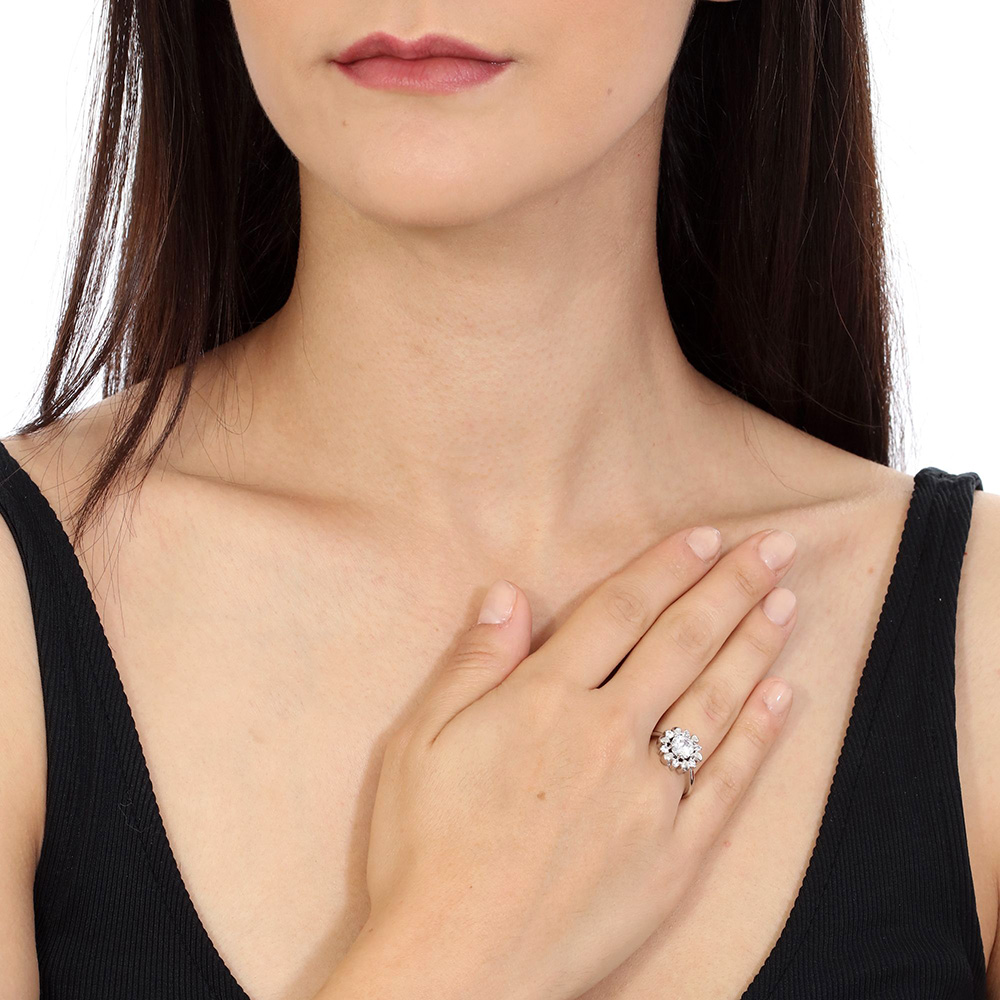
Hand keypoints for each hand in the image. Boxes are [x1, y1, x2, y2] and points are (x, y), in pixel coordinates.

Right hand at [357, 526, 796, 999]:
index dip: (665, 568)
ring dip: (755, 645)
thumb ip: (473, 663)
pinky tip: (783, 696)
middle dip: (731, 587)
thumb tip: (508, 594)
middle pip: (681, 642)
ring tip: (787, 603)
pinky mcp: (674, 854)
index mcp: (544, 701)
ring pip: (715, 700)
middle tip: (776, 547)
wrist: (459, 965)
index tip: (706, 537)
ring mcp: (648, 796)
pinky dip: (760, 734)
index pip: (619, 612)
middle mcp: (606, 734)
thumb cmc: (426, 851)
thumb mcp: (418, 743)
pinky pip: (728, 782)